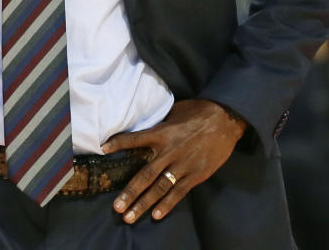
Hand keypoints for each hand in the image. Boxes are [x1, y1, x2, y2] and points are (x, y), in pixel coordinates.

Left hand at [101, 99, 246, 223]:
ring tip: (130, 216)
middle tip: (116, 207)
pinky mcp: (196, 175)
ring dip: (144, 204)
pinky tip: (156, 215)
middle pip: (145, 175)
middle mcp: (170, 152)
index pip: (135, 139)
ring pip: (160, 189)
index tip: (102, 148)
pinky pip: (179, 193)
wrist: (226, 120)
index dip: (118, 143)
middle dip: (130, 192)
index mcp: (162, 133)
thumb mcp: (174, 112)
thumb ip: (159, 124)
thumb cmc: (198, 112)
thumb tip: (144, 126)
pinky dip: (167, 205)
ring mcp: (183, 166)